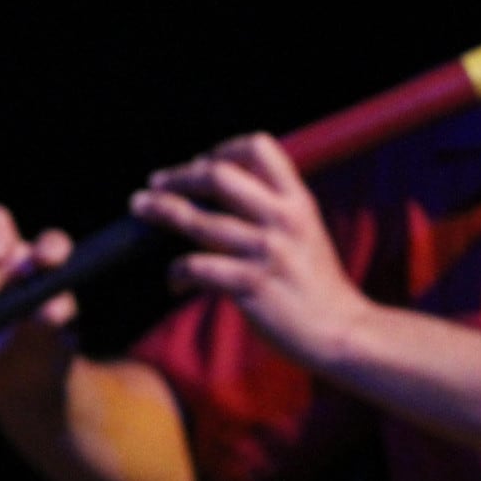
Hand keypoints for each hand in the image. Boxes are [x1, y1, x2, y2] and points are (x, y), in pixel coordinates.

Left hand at [129, 132, 368, 366]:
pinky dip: (176, 274)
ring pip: (199, 220)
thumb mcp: (306, 232)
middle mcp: (282, 219)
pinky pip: (198, 268)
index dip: (222, 150)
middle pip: (217, 176)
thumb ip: (274, 207)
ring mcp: (267, 252)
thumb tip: (227, 187)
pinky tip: (173, 283)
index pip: (258, 148)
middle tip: (153, 185)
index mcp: (297, 201)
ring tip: (139, 209)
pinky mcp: (252, 286)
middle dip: (178, 177)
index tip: (200, 165)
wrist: (341, 332)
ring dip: (161, 211)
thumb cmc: (316, 285)